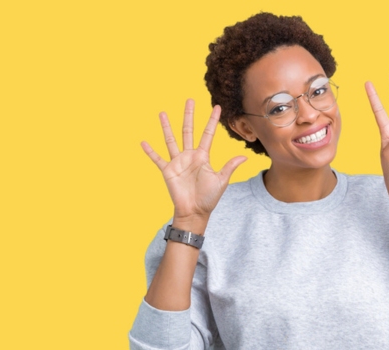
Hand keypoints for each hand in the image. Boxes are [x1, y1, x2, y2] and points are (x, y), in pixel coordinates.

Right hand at [141, 99, 246, 222]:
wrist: (195, 212)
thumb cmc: (209, 198)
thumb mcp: (221, 181)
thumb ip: (230, 167)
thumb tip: (244, 156)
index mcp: (203, 156)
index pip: (208, 134)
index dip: (212, 121)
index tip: (217, 107)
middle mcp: (189, 156)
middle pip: (188, 131)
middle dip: (189, 115)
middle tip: (190, 100)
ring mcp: (178, 162)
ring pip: (171, 140)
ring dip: (167, 127)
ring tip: (163, 113)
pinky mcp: (168, 170)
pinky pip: (157, 159)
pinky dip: (150, 152)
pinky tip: (143, 143)